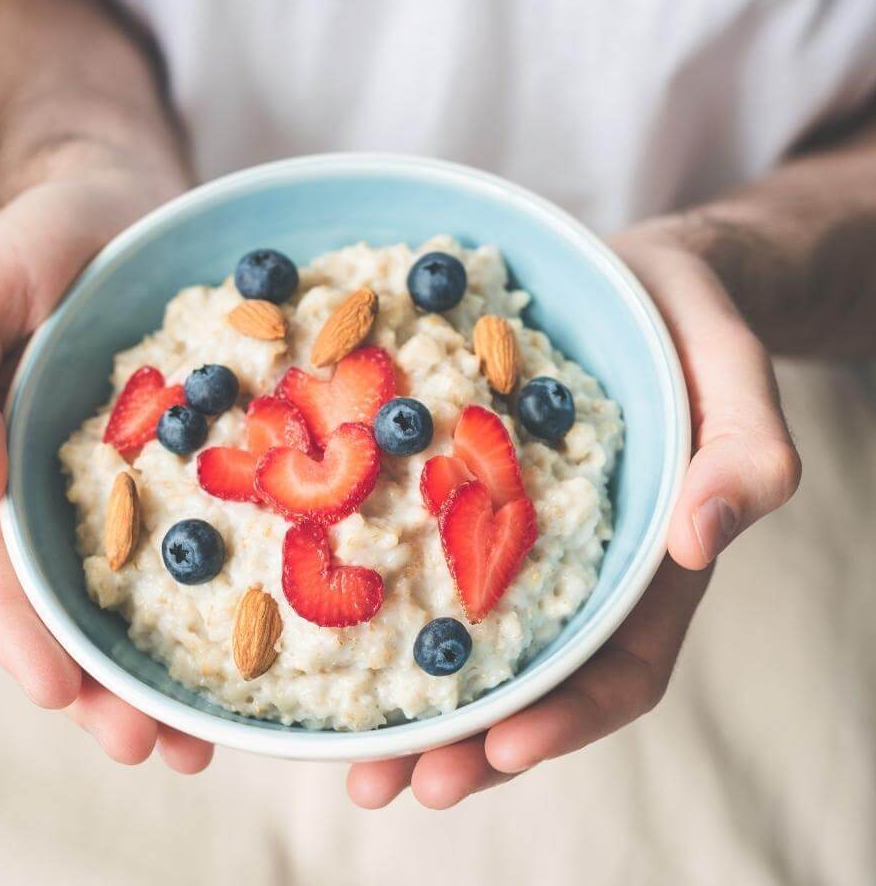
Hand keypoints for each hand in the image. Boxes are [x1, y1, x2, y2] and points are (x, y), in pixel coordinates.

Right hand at [0, 158, 213, 770]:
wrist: (131, 200)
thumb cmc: (43, 240)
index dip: (23, 638)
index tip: (66, 698)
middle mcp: (67, 494)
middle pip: (74, 610)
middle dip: (107, 689)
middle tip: (158, 749)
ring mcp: (141, 486)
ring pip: (147, 598)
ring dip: (174, 673)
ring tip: (212, 738)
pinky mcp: (207, 466)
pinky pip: (221, 539)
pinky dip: (242, 595)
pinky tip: (281, 639)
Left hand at [346, 225, 800, 808]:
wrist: (625, 276)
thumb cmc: (685, 322)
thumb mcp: (731, 368)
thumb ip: (744, 450)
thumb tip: (705, 539)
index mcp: (645, 562)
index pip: (619, 667)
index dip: (567, 718)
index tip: (503, 750)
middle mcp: (571, 568)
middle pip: (523, 680)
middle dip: (464, 742)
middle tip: (394, 785)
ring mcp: (507, 537)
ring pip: (460, 642)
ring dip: (409, 705)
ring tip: (349, 756)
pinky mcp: (455, 493)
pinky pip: (414, 561)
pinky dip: (375, 608)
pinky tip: (317, 622)